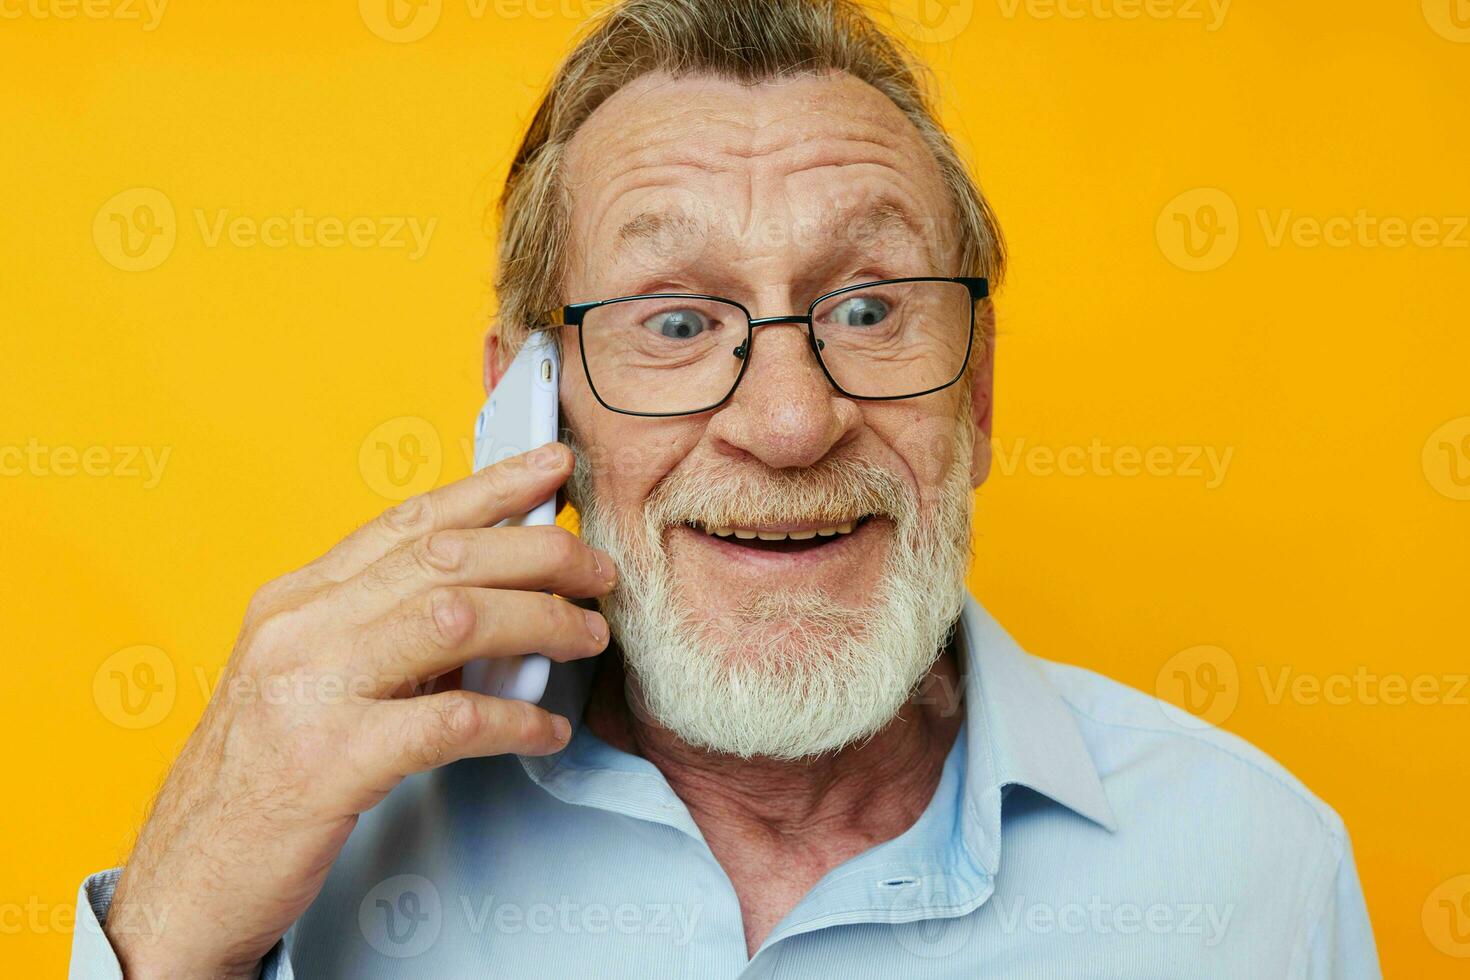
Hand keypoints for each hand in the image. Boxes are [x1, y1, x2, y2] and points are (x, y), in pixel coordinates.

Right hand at [104, 443, 613, 978]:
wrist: (189, 878)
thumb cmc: (261, 777)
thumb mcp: (309, 680)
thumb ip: (383, 633)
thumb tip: (493, 602)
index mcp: (294, 600)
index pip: (407, 522)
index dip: (488, 488)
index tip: (551, 467)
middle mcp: (298, 629)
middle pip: (445, 558)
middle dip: (539, 553)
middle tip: (598, 570)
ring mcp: (310, 691)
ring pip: (455, 620)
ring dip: (540, 622)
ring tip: (589, 637)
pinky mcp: (331, 762)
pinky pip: (451, 722)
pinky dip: (514, 722)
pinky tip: (545, 731)